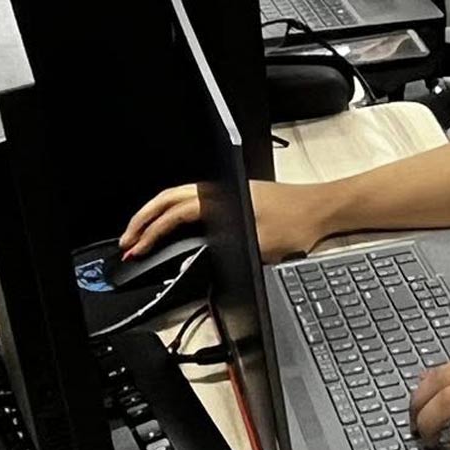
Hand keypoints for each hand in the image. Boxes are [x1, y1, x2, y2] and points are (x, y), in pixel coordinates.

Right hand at [117, 180, 330, 262]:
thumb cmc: (298, 223)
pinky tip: (171, 227)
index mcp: (221, 196)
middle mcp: (220, 188)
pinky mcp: (234, 195)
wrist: (324, 208)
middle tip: (126, 242)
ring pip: (179, 197)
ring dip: (157, 214)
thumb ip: (224, 251)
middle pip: (168, 199)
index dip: (151, 233)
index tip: (135, 250)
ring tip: (140, 235)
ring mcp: (227, 189)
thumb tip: (192, 260)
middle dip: (142, 220)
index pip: (174, 213)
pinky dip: (174, 212)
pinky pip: (193, 200)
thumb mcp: (258, 244)